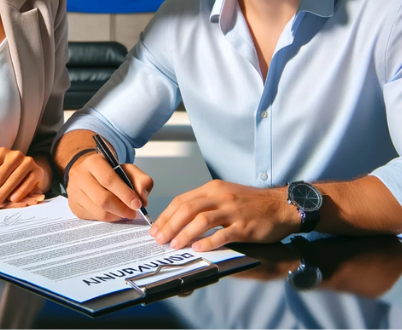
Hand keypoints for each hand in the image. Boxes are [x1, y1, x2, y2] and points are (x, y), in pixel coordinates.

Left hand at [0, 149, 50, 210]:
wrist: (32, 170)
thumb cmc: (10, 170)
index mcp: (3, 152)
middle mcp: (15, 155)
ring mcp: (28, 162)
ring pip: (12, 180)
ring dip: (0, 195)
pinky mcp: (37, 171)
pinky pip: (27, 183)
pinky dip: (20, 192)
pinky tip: (11, 200)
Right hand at [66, 152, 153, 221]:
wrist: (88, 172)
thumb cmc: (110, 171)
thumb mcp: (127, 169)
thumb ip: (141, 180)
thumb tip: (142, 199)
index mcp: (93, 162)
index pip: (108, 179)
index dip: (125, 194)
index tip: (138, 204)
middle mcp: (79, 176)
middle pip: (102, 199)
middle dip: (122, 209)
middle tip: (133, 212)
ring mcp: (74, 192)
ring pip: (98, 211)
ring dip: (116, 216)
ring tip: (125, 213)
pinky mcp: (74, 206)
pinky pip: (94, 217)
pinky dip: (108, 218)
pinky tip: (114, 213)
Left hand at [150, 180, 299, 250]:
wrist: (281, 205)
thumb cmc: (252, 203)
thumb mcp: (225, 195)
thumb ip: (206, 204)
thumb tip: (181, 219)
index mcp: (212, 189)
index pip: (182, 200)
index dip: (166, 215)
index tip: (156, 228)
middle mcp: (220, 196)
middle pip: (188, 208)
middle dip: (170, 225)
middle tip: (159, 239)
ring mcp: (232, 211)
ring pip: (202, 220)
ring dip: (185, 233)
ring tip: (174, 245)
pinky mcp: (244, 226)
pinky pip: (223, 233)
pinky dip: (209, 241)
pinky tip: (198, 248)